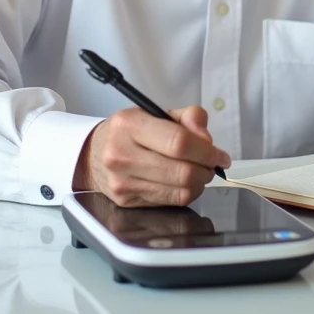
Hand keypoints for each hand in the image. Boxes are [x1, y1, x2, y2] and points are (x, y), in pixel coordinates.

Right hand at [72, 106, 230, 207]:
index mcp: (130, 125)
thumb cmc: (129, 132)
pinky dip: (187, 193)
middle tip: (212, 164)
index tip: (220, 155)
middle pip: (181, 171)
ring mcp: (122, 181)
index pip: (179, 142)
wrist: (94, 153)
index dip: (207, 151)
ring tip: (198, 171)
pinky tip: (184, 182)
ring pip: (180, 190)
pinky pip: (171, 201)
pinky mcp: (127, 201)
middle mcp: (122, 154)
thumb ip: (189, 118)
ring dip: (199, 182)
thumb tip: (207, 140)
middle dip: (206, 169)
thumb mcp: (157, 113)